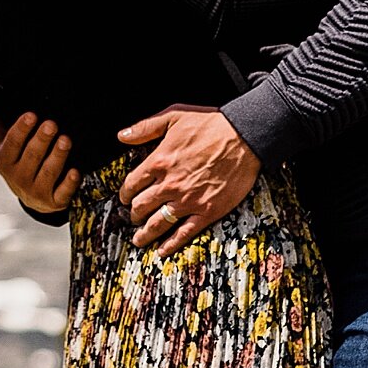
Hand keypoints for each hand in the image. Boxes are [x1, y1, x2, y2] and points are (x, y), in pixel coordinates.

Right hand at [0, 102, 78, 216]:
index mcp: (5, 161)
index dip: (21, 130)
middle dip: (41, 140)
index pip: (12, 144)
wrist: (32, 198)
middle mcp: (19, 178)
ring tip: (65, 140)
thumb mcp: (4, 144)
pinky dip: (69, 183)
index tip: (31, 115)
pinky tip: (75, 172)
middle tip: (51, 124)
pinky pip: (62, 193)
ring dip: (57, 157)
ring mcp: (36, 191)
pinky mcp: (54, 202)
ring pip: (48, 173)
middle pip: (32, 157)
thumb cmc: (18, 164)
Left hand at [118, 105, 259, 254]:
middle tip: (133, 217)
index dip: (125, 194)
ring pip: (158, 223)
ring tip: (138, 240)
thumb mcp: (174, 116)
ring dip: (144, 234)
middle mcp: (170, 185)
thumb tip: (122, 136)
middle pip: (141, 207)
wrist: (245, 136)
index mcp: (159, 162)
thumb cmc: (211, 124)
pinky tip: (162, 251)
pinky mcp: (207, 211)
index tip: (126, 198)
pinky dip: (170, 245)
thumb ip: (145, 127)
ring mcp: (188, 201)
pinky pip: (184, 233)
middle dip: (134, 214)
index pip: (132, 184)